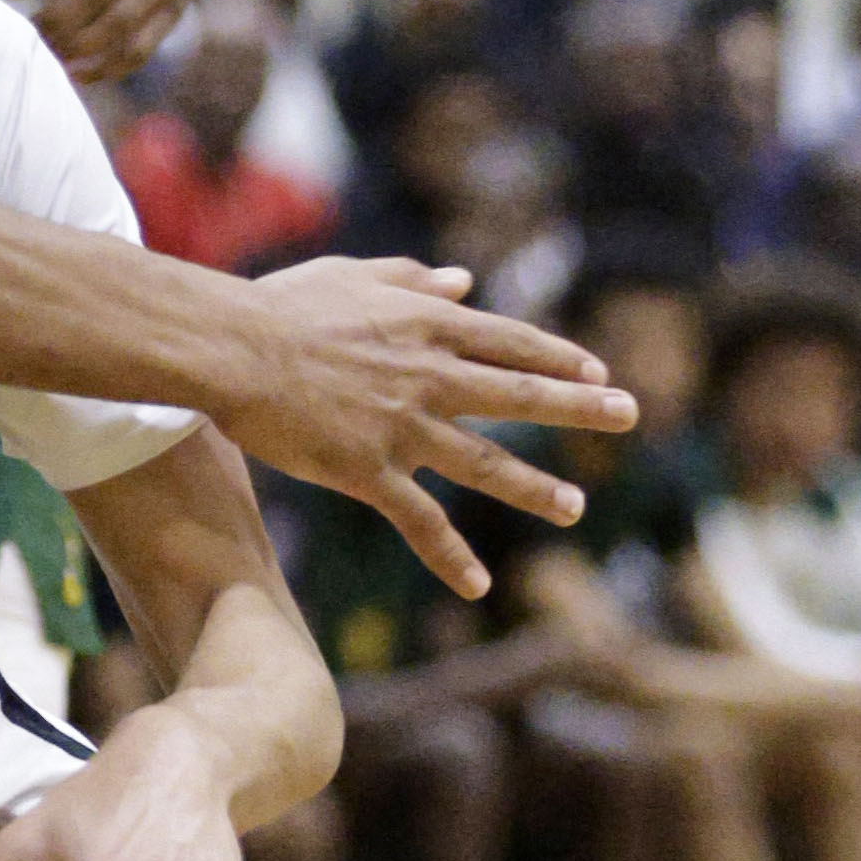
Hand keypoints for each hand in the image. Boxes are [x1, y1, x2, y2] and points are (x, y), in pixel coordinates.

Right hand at [228, 258, 633, 600]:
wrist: (231, 349)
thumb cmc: (280, 305)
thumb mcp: (353, 275)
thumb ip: (414, 278)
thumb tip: (464, 279)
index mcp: (427, 326)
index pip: (511, 341)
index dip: (558, 356)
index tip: (595, 372)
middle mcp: (429, 377)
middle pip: (519, 392)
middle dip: (579, 407)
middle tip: (629, 415)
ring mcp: (402, 428)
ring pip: (484, 462)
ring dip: (534, 487)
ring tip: (575, 507)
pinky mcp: (368, 471)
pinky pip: (419, 521)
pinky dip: (449, 555)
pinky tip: (479, 585)